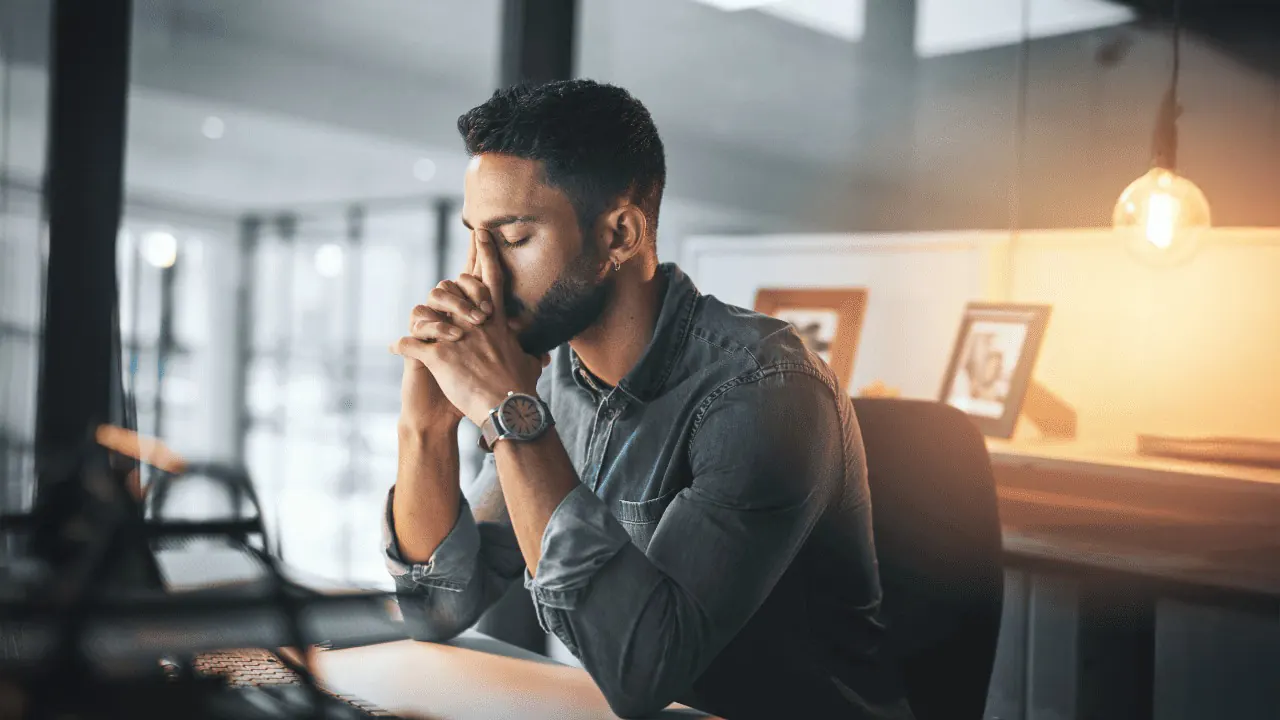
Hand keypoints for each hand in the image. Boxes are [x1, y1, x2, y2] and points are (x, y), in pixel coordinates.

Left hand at [391, 231, 549, 426]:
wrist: (508, 408)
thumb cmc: (521, 389)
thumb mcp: (529, 364)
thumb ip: (530, 354)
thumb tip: (542, 356)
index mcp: (495, 322)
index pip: (491, 279)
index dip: (486, 253)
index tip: (480, 231)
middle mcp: (473, 324)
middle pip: (452, 290)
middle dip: (445, 291)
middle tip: (440, 293)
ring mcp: (454, 338)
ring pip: (425, 314)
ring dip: (420, 322)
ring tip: (416, 332)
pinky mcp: (439, 357)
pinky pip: (410, 344)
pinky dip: (400, 346)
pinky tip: (395, 350)